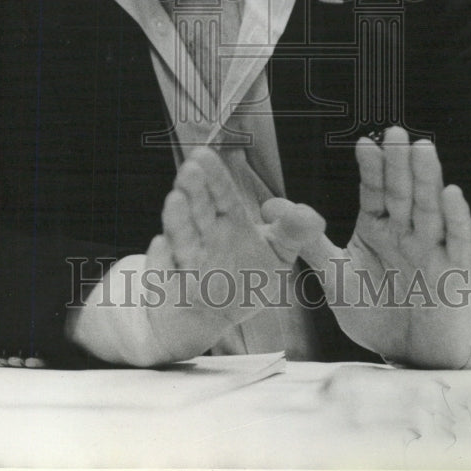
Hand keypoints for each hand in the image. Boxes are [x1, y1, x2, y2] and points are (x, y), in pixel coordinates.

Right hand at [143, 146, 320, 361]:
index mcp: (229, 223)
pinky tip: (160, 247)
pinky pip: (165, 275)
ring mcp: (186, 263)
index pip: (222, 195)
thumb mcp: (278, 254)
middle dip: (194, 190)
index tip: (203, 154)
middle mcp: (204, 238)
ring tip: (175, 199)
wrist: (214, 315)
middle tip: (191, 169)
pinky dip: (161, 262)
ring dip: (177, 220)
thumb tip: (309, 215)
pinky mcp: (173, 289)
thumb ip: (295, 232)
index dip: (215, 177)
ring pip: (181, 238)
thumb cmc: (243, 277)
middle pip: (199, 211)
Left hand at [294, 126, 470, 367]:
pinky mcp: (455, 274)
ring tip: (423, 148)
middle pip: (402, 193)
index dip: (371, 169)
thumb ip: (308, 242)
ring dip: (427, 179)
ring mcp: (432, 251)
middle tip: (394, 132)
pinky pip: (458, 243)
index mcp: (378, 229)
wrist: (412, 354)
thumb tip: (271, 208)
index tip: (363, 143)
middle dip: (398, 163)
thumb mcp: (335, 276)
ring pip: (430, 210)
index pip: (374, 192)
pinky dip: (457, 219)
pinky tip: (452, 193)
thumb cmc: (375, 310)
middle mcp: (406, 233)